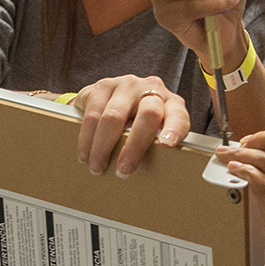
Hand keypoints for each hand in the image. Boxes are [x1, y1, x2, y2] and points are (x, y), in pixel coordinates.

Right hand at [73, 75, 188, 177]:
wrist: (115, 98)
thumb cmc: (141, 124)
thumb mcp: (154, 132)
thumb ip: (156, 146)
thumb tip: (149, 180)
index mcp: (172, 104)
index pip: (178, 116)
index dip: (174, 129)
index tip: (166, 145)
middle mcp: (152, 89)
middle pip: (147, 114)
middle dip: (134, 146)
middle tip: (123, 171)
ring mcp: (127, 85)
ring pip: (113, 116)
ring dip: (103, 147)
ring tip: (97, 167)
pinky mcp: (103, 85)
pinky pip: (93, 113)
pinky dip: (87, 138)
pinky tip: (85, 154)